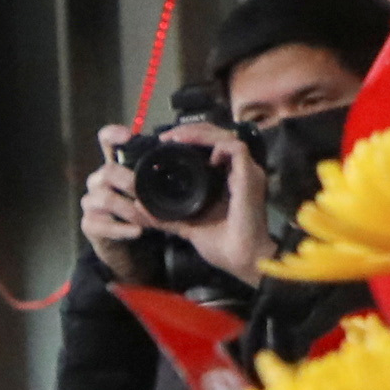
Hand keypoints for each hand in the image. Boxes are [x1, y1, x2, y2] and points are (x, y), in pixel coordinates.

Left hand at [89, 119, 272, 289]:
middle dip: (192, 130)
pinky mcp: (250, 176)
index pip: (213, 146)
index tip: (167, 143)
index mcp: (228, 179)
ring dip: (200, 133)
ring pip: (227, 136)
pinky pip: (236, 148)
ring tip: (178, 139)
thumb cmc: (222, 245)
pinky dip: (218, 146)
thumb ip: (166, 215)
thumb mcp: (187, 224)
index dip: (191, 139)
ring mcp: (247, 172)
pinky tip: (204, 156)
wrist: (241, 259)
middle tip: (168, 137)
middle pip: (219, 135)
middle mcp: (240, 171)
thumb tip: (140, 207)